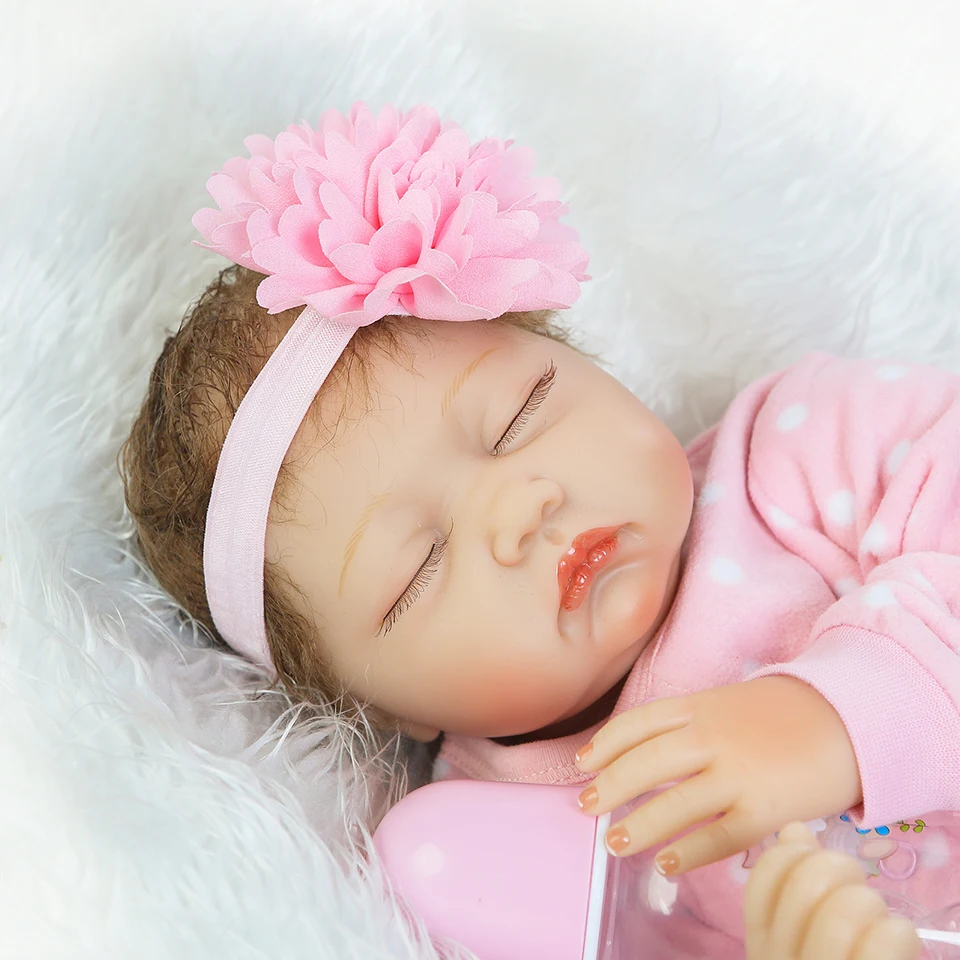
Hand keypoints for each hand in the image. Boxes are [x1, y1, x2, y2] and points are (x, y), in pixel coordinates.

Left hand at [574, 676, 861, 873]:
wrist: (849, 719)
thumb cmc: (782, 712)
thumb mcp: (726, 701)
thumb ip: (688, 722)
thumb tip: (643, 753)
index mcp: (698, 706)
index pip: (637, 723)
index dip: (604, 744)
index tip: (583, 764)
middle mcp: (711, 737)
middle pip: (646, 763)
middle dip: (610, 786)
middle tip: (586, 807)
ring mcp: (738, 773)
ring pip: (674, 805)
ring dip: (639, 826)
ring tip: (614, 842)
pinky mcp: (765, 809)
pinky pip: (718, 837)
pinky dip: (688, 854)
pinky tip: (666, 865)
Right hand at [744, 822, 920, 959]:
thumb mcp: (794, 945)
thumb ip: (788, 890)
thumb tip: (794, 830)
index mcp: (761, 945)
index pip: (766, 874)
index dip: (795, 852)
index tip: (814, 863)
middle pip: (809, 880)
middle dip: (842, 870)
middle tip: (854, 891)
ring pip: (849, 907)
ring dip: (873, 905)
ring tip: (878, 925)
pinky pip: (888, 938)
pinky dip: (899, 933)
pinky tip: (896, 946)